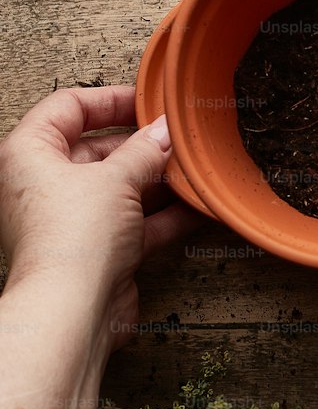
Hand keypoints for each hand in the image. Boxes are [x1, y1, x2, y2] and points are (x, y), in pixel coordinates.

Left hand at [0, 86, 199, 354]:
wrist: (74, 309)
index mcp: (30, 155)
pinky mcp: (99, 248)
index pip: (67, 107)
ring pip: (121, 187)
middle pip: (99, 149)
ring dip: (159, 180)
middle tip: (178, 137)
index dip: (110, 99)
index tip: (148, 100)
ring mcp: (74, 218)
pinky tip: (197, 205)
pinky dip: (165, 214)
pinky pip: (136, 221)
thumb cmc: (71, 240)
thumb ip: (145, 150)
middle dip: (143, 145)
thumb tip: (164, 131)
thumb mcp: (116, 177)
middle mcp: (46, 186)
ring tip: (193, 169)